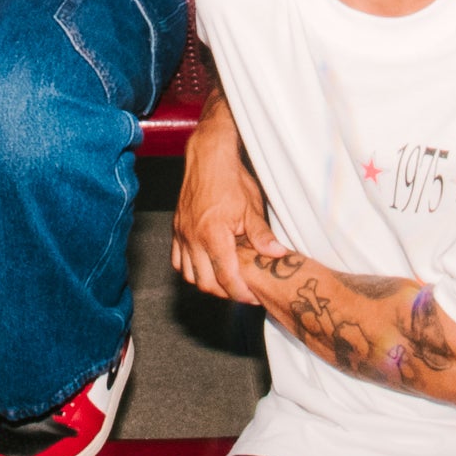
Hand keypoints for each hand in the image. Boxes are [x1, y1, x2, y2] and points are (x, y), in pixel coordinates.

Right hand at [172, 108, 271, 303]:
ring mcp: (182, 234)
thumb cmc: (231, 180)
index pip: (226, 278)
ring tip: (226, 281)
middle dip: (225, 293)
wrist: (208, 158)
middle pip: (205, 282)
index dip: (240, 293)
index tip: (253, 297)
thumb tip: (278, 255)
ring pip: (189, 275)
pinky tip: (206, 266)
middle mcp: (193, 238)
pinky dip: (190, 270)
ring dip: (207, 283)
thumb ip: (262, 235)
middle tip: (243, 292)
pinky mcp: (177, 229)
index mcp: (213, 235)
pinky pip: (178, 261)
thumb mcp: (252, 207)